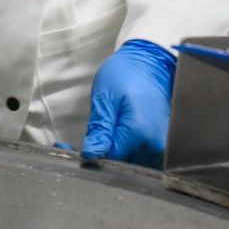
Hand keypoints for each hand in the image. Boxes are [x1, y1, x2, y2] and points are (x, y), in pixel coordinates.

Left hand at [80, 40, 176, 166]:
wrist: (149, 63)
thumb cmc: (125, 74)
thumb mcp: (105, 97)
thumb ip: (100, 129)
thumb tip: (91, 155)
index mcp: (139, 133)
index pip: (110, 159)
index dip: (89, 156)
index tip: (68, 149)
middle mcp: (154, 145)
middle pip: (121, 164)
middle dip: (98, 157)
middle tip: (73, 144)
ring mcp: (159, 146)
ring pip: (129, 164)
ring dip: (110, 156)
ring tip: (93, 139)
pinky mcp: (159, 144)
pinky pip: (138, 158)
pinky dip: (122, 152)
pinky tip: (109, 140)